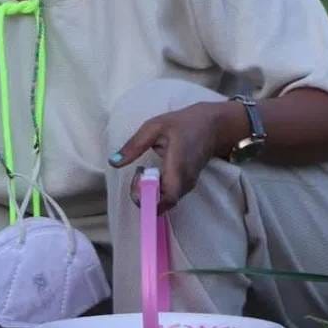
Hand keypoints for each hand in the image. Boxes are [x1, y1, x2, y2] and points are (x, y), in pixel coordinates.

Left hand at [108, 101, 246, 211]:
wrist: (214, 125)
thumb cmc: (184, 123)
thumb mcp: (154, 127)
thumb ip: (134, 146)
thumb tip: (113, 162)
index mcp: (178, 168)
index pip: (166, 200)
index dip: (148, 201)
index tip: (137, 184)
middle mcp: (185, 181)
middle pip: (163, 204)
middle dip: (144, 195)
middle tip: (137, 175)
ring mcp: (188, 185)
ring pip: (166, 201)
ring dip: (150, 192)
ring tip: (142, 172)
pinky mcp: (188, 184)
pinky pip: (170, 195)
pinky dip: (158, 189)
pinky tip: (152, 173)